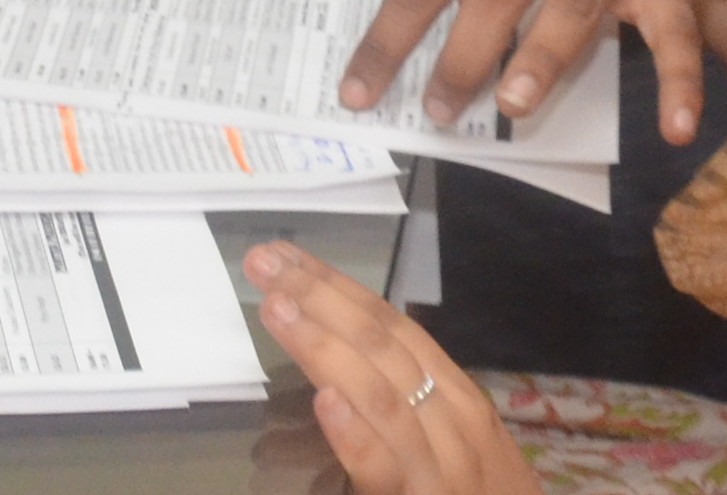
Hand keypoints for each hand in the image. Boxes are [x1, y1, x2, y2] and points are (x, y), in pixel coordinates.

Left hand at [241, 246, 529, 494]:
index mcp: (458, 396)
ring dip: (326, 348)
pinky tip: (326, 404)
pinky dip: (357, 435)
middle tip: (264, 262)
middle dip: (320, 299)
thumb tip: (353, 350)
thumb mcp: (462, 442)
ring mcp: (441, 468)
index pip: (391, 325)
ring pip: (381, 395)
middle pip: (382, 345)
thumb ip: (417, 401)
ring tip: (277, 310)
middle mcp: (453, 421)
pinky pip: (386, 470)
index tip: (286, 255)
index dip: (337, 287)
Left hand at [339, 0, 726, 146]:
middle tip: (434, 112)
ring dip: (543, 57)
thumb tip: (408, 15)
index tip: (356, 90)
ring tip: (512, 106)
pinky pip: (676, 36)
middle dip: (461, 54)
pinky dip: (678, 82)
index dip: (388, 36)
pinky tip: (674, 129)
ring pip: (572, 6)